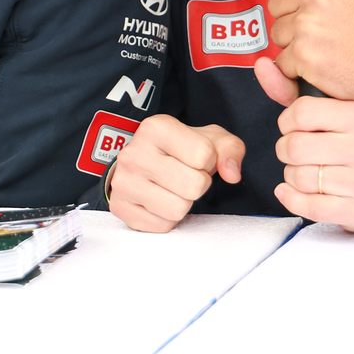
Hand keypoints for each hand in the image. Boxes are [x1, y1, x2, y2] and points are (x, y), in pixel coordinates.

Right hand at [106, 114, 244, 233]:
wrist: (139, 163)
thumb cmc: (177, 150)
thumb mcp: (208, 138)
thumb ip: (230, 149)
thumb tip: (232, 174)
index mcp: (156, 128)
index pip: (204, 154)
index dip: (208, 161)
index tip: (195, 158)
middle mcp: (134, 153)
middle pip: (194, 185)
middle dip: (198, 184)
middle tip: (185, 175)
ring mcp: (124, 182)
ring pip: (178, 209)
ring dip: (183, 202)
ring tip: (172, 188)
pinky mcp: (121, 208)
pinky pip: (163, 226)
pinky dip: (167, 217)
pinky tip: (159, 200)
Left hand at [255, 57, 353, 231]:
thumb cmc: (347, 142)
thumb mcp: (327, 112)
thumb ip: (289, 90)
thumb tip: (261, 65)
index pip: (301, 112)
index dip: (286, 123)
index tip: (293, 128)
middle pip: (295, 147)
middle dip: (285, 151)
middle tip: (294, 153)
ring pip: (299, 178)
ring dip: (290, 176)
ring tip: (304, 171)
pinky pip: (309, 207)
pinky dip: (291, 200)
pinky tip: (291, 192)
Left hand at [266, 0, 353, 118]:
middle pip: (275, 1)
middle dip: (292, 13)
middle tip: (322, 22)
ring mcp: (307, 24)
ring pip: (277, 32)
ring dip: (295, 40)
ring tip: (326, 41)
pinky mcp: (303, 55)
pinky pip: (282, 60)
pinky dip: (298, 66)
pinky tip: (323, 60)